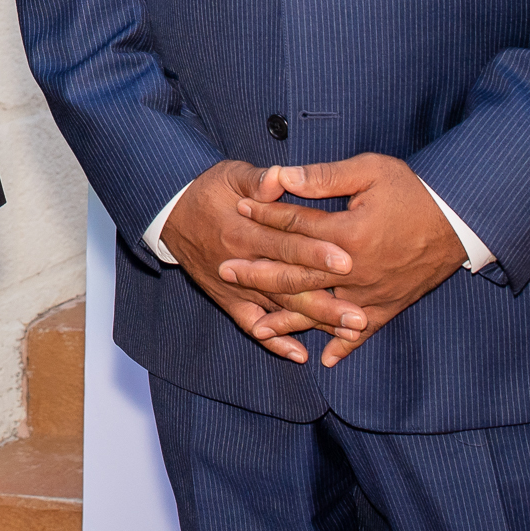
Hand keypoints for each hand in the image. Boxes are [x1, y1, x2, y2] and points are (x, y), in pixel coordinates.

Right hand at [159, 159, 362, 362]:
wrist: (171, 214)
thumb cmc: (207, 190)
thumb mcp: (230, 175)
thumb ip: (258, 180)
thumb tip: (280, 177)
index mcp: (242, 230)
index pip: (284, 245)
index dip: (315, 253)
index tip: (346, 261)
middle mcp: (240, 263)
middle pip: (288, 284)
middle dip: (325, 300)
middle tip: (359, 313)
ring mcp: (234, 286)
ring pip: (278, 309)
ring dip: (313, 322)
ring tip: (348, 331)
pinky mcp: (228, 299)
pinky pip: (251, 325)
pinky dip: (274, 341)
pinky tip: (300, 355)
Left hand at [226, 153, 465, 366]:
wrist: (460, 221)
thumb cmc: (414, 191)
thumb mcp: (371, 171)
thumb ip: (325, 177)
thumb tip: (282, 176)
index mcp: (347, 235)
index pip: (295, 227)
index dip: (266, 215)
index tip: (240, 210)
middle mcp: (355, 271)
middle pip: (297, 274)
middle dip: (258, 273)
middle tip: (224, 271)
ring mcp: (371, 293)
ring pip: (321, 311)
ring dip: (288, 319)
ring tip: (256, 326)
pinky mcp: (389, 306)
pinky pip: (362, 332)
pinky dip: (343, 345)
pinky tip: (322, 359)